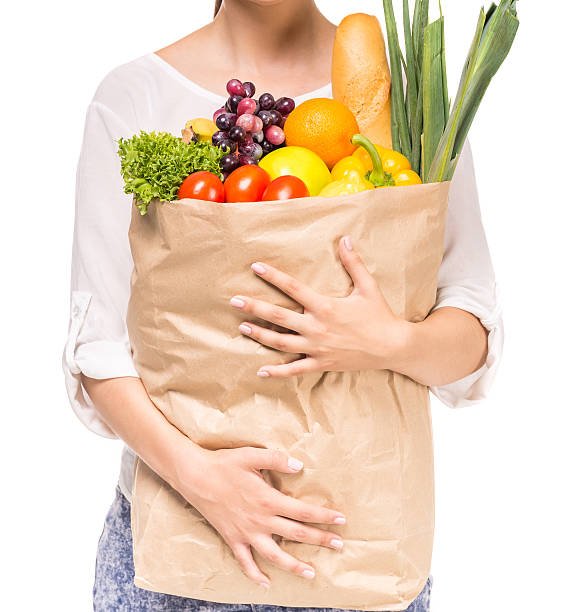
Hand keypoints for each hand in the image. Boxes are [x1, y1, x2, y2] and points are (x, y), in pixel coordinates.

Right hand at [174, 445, 345, 588]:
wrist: (195, 477)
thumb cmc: (224, 464)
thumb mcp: (252, 455)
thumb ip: (277, 460)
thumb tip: (300, 466)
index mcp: (268, 499)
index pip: (302, 511)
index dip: (323, 516)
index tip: (341, 520)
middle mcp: (260, 520)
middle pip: (296, 534)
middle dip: (320, 540)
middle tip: (339, 545)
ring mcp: (246, 533)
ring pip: (274, 555)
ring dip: (294, 565)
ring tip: (311, 573)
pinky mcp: (232, 539)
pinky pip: (245, 562)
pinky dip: (255, 575)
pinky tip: (266, 585)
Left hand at [230, 235, 410, 377]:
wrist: (392, 347)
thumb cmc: (379, 315)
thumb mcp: (367, 287)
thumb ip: (353, 263)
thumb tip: (345, 239)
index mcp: (325, 306)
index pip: (293, 288)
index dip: (273, 276)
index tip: (255, 267)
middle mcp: (316, 327)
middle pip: (278, 317)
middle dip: (254, 307)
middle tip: (234, 301)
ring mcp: (316, 348)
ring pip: (280, 342)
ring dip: (259, 335)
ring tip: (242, 327)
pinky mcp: (320, 363)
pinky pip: (294, 369)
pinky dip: (277, 371)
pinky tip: (261, 371)